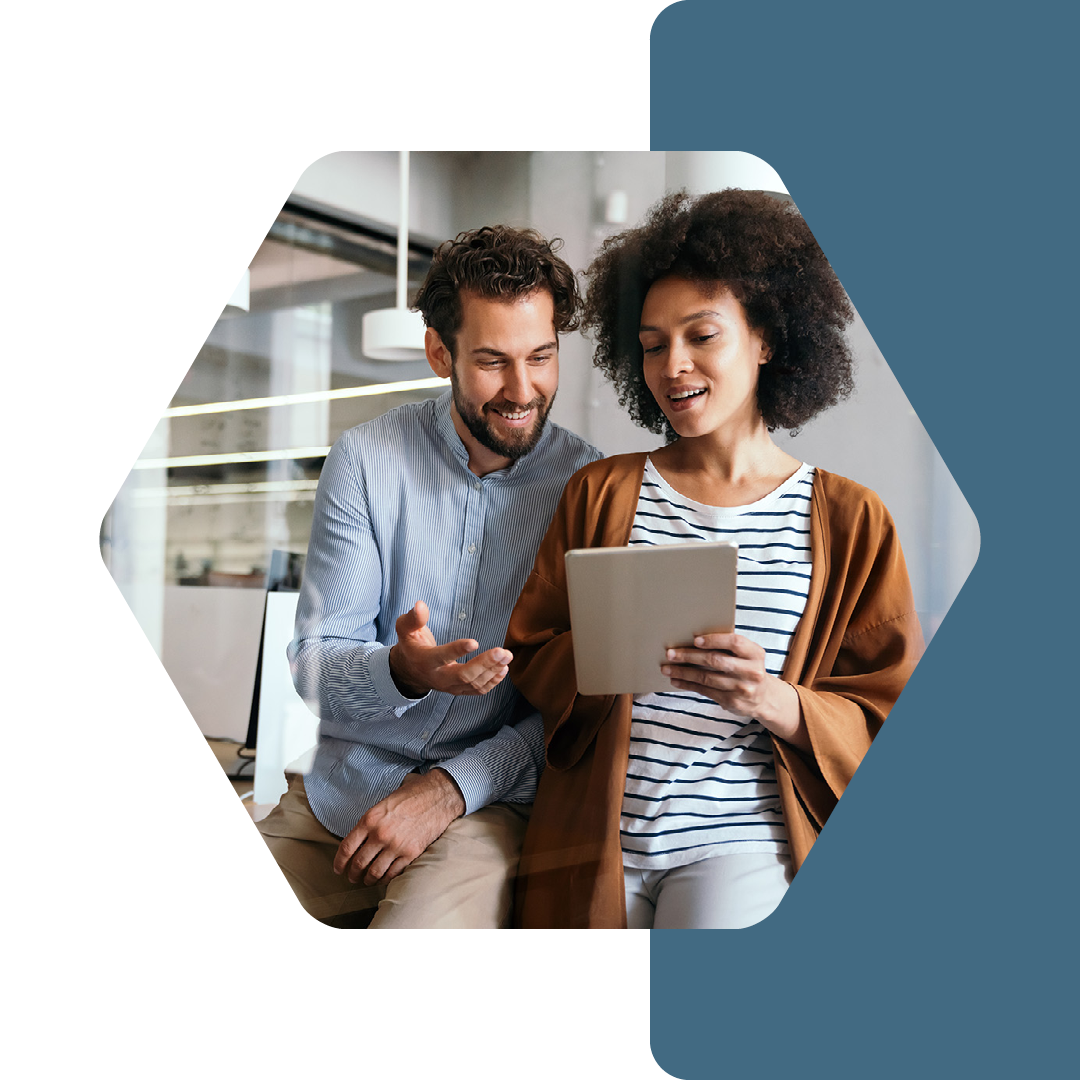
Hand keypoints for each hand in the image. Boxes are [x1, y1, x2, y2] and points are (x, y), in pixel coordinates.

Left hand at [333, 768, 466, 885]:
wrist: (439, 796)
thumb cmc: (411, 795)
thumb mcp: (384, 802)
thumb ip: (370, 821)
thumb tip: (360, 837)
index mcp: (370, 819)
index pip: (347, 848)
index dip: (339, 862)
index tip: (338, 868)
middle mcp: (380, 834)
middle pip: (358, 863)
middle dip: (352, 874)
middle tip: (352, 877)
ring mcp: (396, 846)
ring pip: (374, 872)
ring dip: (368, 880)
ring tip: (367, 880)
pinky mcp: (411, 853)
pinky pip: (393, 873)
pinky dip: (385, 879)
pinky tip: (383, 878)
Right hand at [388, 600, 511, 698]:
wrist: (409, 671)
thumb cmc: (411, 645)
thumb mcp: (405, 629)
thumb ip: (413, 618)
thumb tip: (420, 605)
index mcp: (425, 661)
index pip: (441, 657)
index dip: (457, 650)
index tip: (475, 641)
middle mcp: (438, 677)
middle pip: (463, 676)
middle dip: (485, 664)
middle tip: (502, 652)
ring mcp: (449, 687)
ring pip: (473, 684)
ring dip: (493, 671)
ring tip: (507, 657)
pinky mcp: (458, 690)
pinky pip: (477, 691)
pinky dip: (492, 682)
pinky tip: (503, 670)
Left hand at [661, 632, 808, 749]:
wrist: (764, 697)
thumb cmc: (748, 669)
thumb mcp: (747, 656)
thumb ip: (728, 648)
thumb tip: (693, 640)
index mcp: (755, 654)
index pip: (734, 642)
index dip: (714, 640)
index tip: (695, 640)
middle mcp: (751, 671)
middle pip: (716, 661)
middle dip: (690, 656)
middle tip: (670, 653)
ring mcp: (742, 688)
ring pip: (707, 678)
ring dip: (683, 672)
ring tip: (667, 668)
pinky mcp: (732, 702)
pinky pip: (705, 691)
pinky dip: (688, 685)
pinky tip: (676, 680)